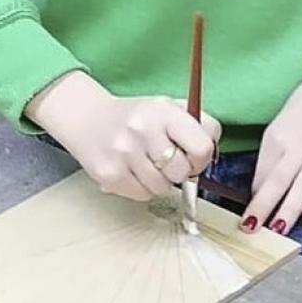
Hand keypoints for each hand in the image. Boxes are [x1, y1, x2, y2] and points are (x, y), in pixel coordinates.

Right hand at [25, 72, 219, 200]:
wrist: (88, 119)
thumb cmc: (137, 118)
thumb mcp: (168, 107)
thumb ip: (198, 125)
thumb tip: (213, 153)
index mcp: (164, 111)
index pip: (202, 147)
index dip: (202, 158)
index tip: (193, 156)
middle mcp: (143, 130)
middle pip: (182, 172)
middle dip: (180, 171)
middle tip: (168, 161)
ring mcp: (124, 153)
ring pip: (163, 188)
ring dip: (160, 181)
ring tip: (147, 163)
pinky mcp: (110, 175)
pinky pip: (143, 195)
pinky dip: (142, 187)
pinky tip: (133, 170)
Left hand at [242, 57, 301, 234]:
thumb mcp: (281, 126)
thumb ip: (273, 157)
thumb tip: (263, 189)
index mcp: (277, 138)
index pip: (262, 174)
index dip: (254, 198)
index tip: (246, 218)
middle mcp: (298, 146)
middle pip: (278, 182)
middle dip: (263, 207)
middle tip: (250, 228)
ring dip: (290, 208)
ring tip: (278, 228)